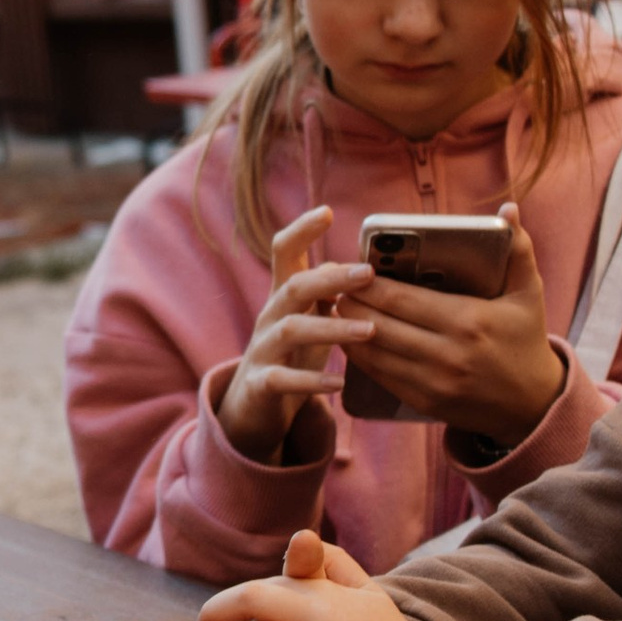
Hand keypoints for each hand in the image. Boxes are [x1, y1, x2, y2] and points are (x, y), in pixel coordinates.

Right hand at [217, 207, 376, 460]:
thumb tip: (360, 263)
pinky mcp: (260, 385)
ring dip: (332, 328)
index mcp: (283, 296)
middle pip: (293, 286)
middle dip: (331, 277)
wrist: (251, 408)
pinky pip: (282, 380)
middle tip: (369, 273)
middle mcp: (269, 317)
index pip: (284, 252)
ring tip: (370, 331)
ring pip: (291, 330)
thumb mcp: (308, 318)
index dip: (302, 230)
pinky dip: (311, 381)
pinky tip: (339, 384)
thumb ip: (327, 292)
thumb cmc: (290, 356)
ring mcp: (262, 350)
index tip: (327, 213)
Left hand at [356, 205, 566, 447]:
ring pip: (375, 352)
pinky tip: (348, 337)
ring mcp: (434, 382)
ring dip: (347, 329)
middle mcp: (448, 354)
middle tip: (333, 284)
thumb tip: (509, 209)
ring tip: (334, 306)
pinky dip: (360, 356)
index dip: (369, 285)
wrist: (532, 403)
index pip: (402, 299)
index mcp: (469, 321)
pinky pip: (382, 376)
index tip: (351, 269)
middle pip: (381, 325)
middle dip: (351, 303)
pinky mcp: (425, 402)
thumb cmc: (526, 339)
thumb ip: (519, 249)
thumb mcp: (529, 293)